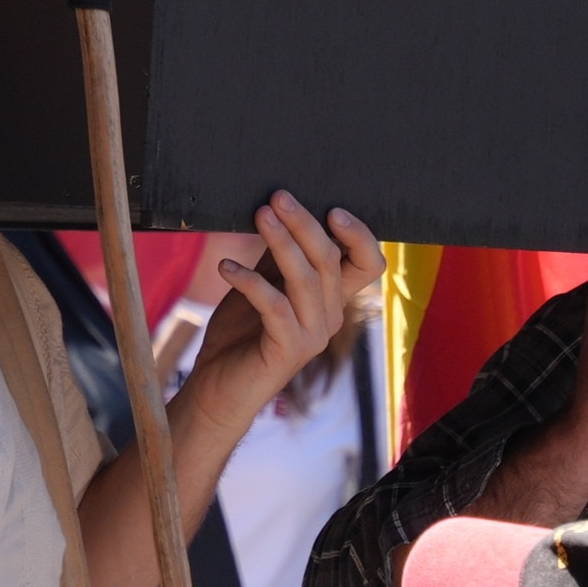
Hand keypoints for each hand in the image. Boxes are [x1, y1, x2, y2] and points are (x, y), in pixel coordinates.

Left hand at [192, 195, 381, 400]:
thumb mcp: (264, 284)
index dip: (359, 235)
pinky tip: (226, 266)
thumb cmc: (241, 333)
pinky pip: (274, 305)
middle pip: (331, 259)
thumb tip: (281, 210)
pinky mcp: (288, 350)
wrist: (219, 389)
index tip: (332, 208)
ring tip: (258, 216)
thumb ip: (279, 256)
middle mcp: (331, 316)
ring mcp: (313, 336)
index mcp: (332, 298)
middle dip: (304, 223)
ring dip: (280, 242)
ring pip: (305, 278)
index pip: (368, 263)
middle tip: (277, 197)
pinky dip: (249, 280)